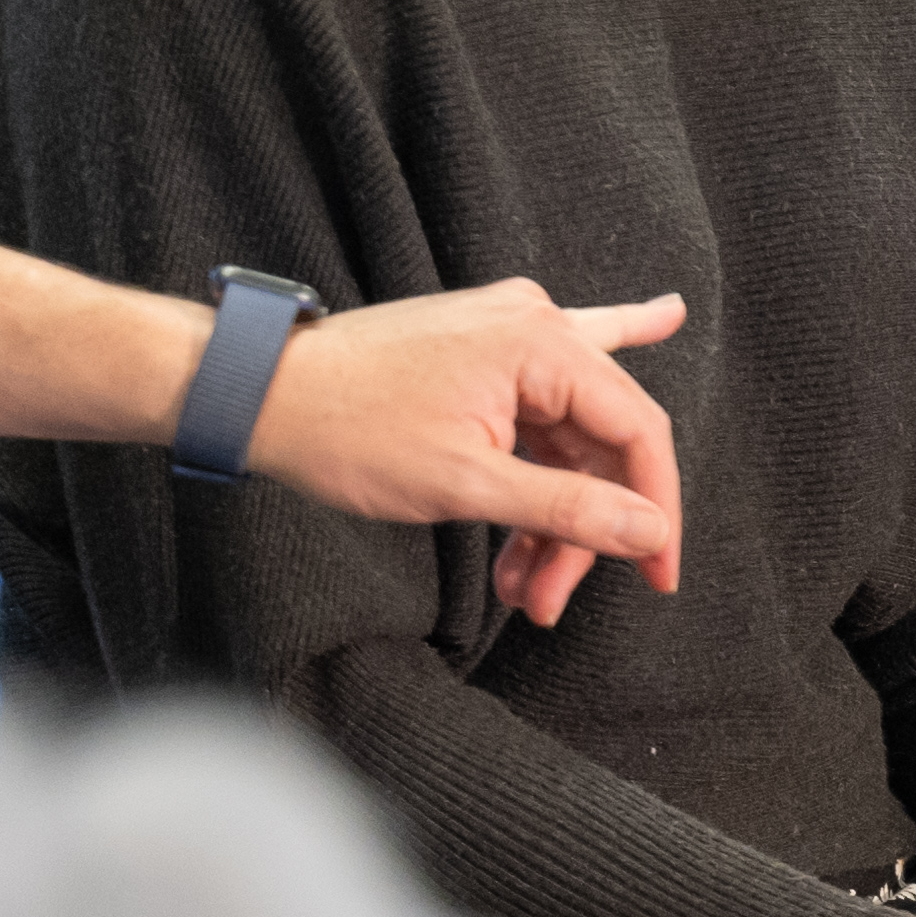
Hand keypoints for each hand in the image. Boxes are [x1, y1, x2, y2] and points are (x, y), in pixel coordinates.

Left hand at [244, 282, 688, 624]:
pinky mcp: (481, 345)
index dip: (655, 511)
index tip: (657, 575)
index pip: (638, 431)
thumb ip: (569, 509)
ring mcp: (507, 331)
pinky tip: (657, 319)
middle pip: (600, 440)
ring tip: (525, 579)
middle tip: (551, 597)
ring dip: (555, 507)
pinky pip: (552, 377)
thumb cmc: (346, 430)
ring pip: (567, 432)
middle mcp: (535, 325)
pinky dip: (590, 383)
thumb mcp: (466, 484)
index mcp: (541, 346)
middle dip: (582, 529)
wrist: (258, 394)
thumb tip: (647, 530)